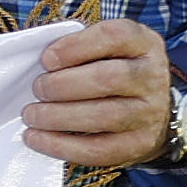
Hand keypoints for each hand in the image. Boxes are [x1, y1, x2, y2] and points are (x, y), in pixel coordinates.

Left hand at [25, 17, 177, 167]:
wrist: (153, 111)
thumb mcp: (106, 49)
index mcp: (144, 44)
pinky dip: (61, 145)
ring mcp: (150, 112)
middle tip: (38, 89)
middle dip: (62, 85)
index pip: (115, 36)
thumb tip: (33, 63)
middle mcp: (152, 76)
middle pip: (108, 78)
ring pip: (103, 116)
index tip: (47, 59)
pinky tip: (37, 138)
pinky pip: (99, 149)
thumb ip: (78, 48)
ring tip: (32, 114)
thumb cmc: (114, 72)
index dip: (75, 46)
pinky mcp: (140, 144)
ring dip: (57, 116)